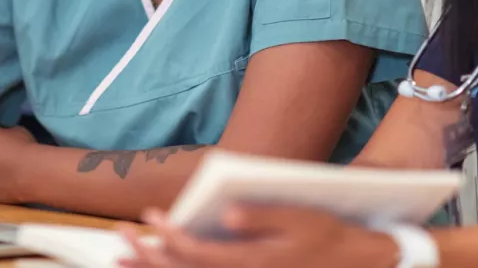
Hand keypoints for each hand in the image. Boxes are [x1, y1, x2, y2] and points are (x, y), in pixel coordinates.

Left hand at [119, 205, 397, 267]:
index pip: (200, 255)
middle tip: (123, 238)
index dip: (172, 237)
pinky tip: (159, 265)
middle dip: (150, 258)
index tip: (151, 217)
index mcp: (255, 263)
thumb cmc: (326, 233)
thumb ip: (262, 215)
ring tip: (125, 258)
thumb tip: (227, 213)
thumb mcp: (299, 217)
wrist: (354, 263)